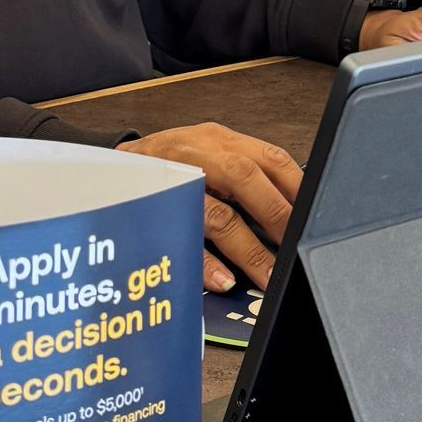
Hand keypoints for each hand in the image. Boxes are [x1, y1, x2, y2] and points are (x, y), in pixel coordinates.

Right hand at [124, 123, 303, 293]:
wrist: (105, 166)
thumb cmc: (164, 165)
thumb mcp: (207, 156)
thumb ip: (245, 176)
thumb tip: (293, 209)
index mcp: (219, 140)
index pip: (269, 158)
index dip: (297, 187)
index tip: (316, 216)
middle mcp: (198, 154)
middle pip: (246, 180)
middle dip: (278, 216)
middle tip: (296, 248)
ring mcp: (173, 181)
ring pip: (217, 214)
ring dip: (248, 251)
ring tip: (268, 277)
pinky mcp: (152, 208)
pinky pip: (182, 238)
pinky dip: (204, 263)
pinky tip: (222, 280)